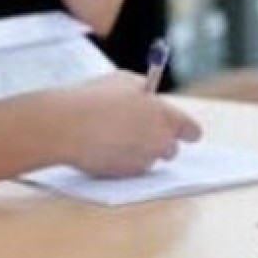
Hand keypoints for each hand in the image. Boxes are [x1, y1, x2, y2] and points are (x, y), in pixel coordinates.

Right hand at [53, 72, 201, 177]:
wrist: (66, 126)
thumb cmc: (94, 98)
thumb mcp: (124, 81)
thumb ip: (143, 89)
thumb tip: (148, 94)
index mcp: (166, 116)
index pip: (192, 130)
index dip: (184, 129)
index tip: (178, 129)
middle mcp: (160, 142)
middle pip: (171, 149)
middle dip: (157, 141)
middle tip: (137, 130)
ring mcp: (143, 161)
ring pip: (148, 159)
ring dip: (136, 150)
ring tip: (110, 135)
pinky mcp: (125, 176)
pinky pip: (129, 169)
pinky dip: (120, 160)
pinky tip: (101, 146)